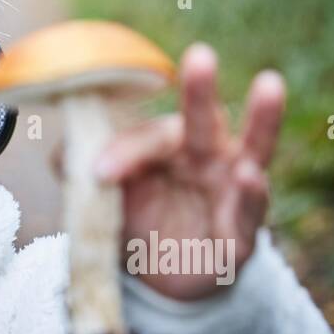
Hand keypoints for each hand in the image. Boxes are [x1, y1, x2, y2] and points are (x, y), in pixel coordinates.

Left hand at [51, 42, 285, 301]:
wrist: (158, 278)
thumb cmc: (137, 219)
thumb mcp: (106, 195)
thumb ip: (82, 168)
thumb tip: (64, 153)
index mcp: (172, 143)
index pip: (151, 136)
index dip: (126, 151)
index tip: (98, 173)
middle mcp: (207, 158)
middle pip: (205, 120)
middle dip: (201, 89)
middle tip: (199, 55)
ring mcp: (231, 192)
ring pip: (254, 150)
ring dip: (263, 119)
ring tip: (269, 85)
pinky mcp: (242, 236)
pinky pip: (251, 212)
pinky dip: (254, 194)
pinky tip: (252, 176)